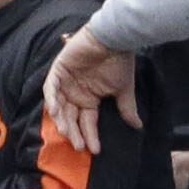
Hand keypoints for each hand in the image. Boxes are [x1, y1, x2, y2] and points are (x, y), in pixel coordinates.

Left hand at [43, 27, 134, 151]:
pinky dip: (52, 99)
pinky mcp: (59, 70)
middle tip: (78, 146)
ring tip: (67, 132)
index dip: (90, 135)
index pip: (87, 122)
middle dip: (74, 132)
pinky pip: (51, 88)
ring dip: (62, 120)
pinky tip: (55, 111)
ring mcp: (66, 83)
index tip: (94, 149)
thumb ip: (126, 108)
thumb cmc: (119, 62)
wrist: (114, 39)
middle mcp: (76, 93)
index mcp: (90, 99)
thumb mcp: (123, 89)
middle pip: (71, 118)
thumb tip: (138, 126)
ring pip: (59, 106)